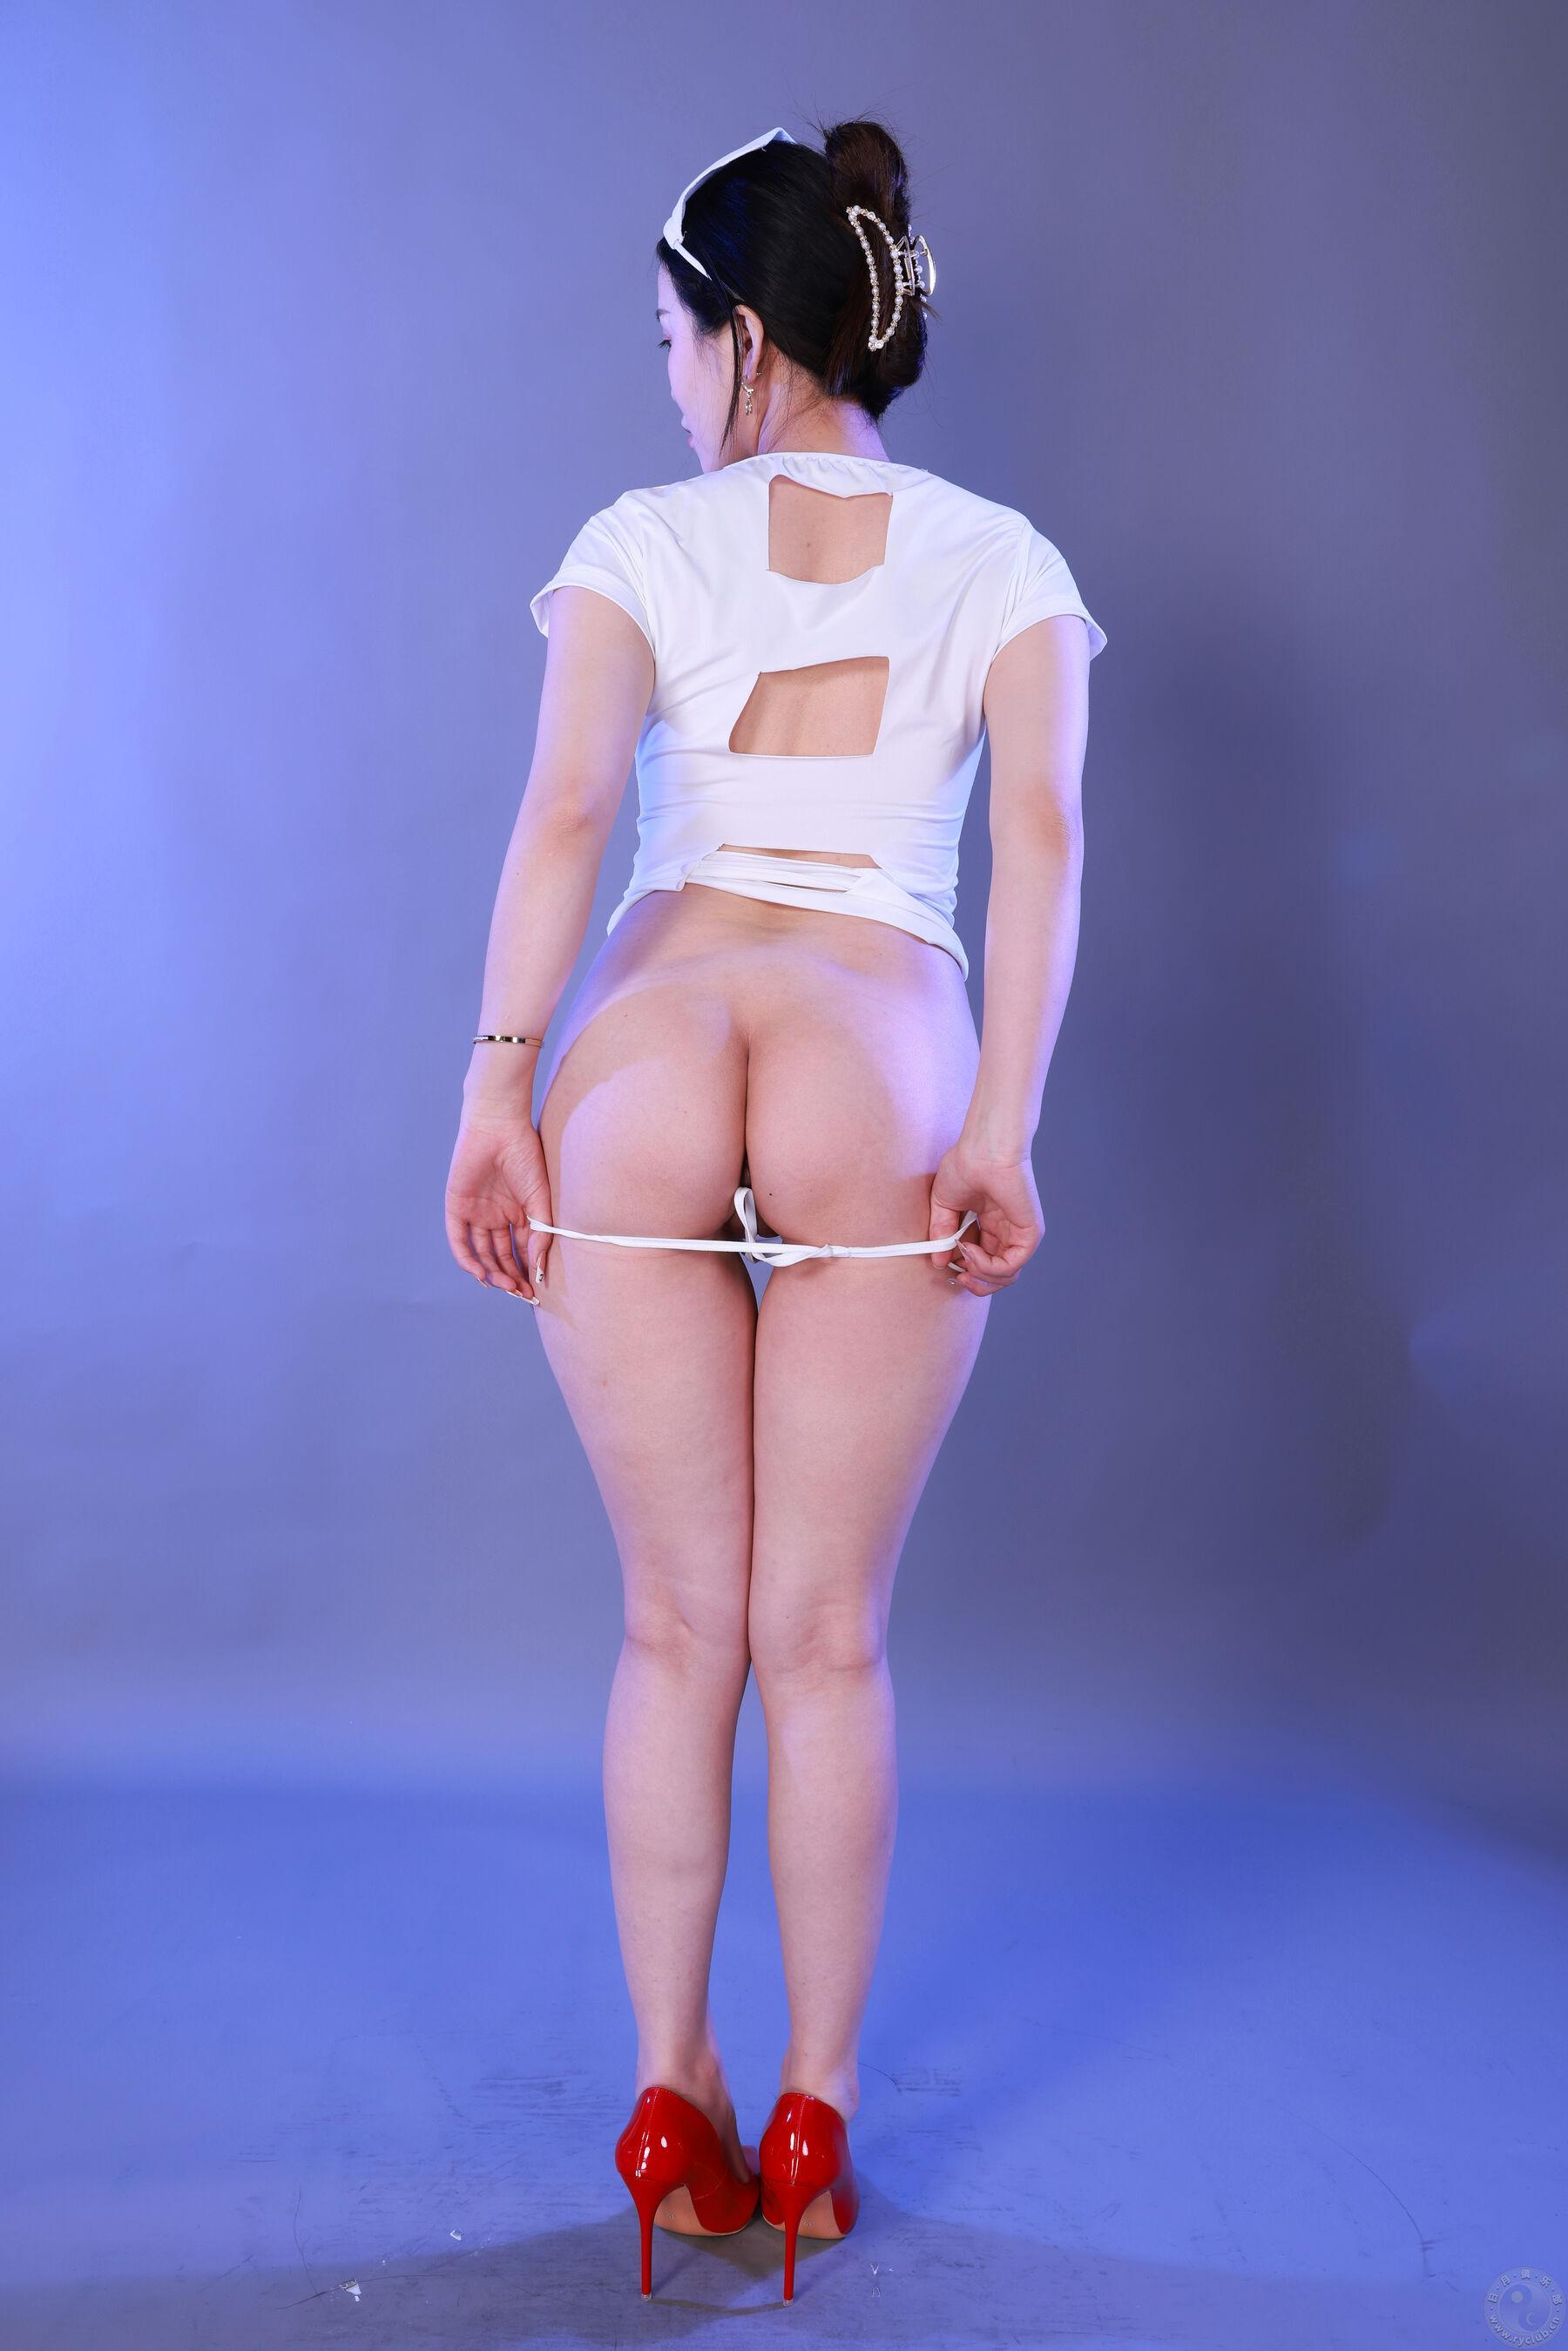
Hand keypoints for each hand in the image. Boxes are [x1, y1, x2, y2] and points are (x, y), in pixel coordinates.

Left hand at [444, 1108, 553, 1302]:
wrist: (499, 1127)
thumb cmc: (526, 1157)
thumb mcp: (540, 1200)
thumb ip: (541, 1233)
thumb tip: (541, 1266)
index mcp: (517, 1214)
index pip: (521, 1251)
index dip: (528, 1271)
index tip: (536, 1289)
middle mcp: (496, 1217)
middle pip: (501, 1256)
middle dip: (511, 1276)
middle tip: (521, 1292)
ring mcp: (476, 1213)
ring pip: (481, 1252)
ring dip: (493, 1272)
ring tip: (506, 1286)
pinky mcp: (457, 1207)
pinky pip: (459, 1240)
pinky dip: (468, 1259)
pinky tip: (481, 1274)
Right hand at [927, 1140, 1043, 1295]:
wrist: (983, 1150)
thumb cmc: (965, 1165)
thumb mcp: (943, 1205)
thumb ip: (942, 1235)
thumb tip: (939, 1263)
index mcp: (990, 1224)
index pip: (983, 1262)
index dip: (964, 1269)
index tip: (946, 1264)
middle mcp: (1006, 1231)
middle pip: (997, 1275)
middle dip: (975, 1282)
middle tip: (959, 1276)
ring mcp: (1019, 1233)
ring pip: (1006, 1276)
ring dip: (979, 1276)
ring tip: (964, 1259)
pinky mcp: (1029, 1234)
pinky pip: (1011, 1267)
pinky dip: (987, 1268)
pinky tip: (971, 1252)